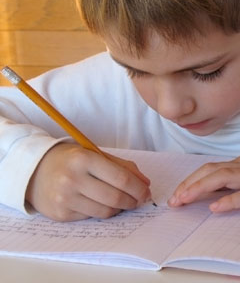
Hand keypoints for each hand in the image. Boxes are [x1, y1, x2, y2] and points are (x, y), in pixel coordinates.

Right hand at [26, 143, 150, 220]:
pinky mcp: (61, 214)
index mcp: (83, 159)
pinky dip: (103, 212)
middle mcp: (73, 179)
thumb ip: (121, 165)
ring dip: (120, 209)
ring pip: (106, 212)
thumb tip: (145, 183)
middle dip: (133, 201)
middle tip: (138, 200)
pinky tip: (102, 204)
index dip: (138, 188)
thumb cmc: (69, 160)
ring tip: (122, 201)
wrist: (35, 170)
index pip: (121, 178)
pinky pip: (92, 217)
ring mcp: (65, 198)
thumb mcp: (93, 154)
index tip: (146, 191)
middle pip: (115, 198)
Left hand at [168, 157, 239, 212]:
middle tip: (174, 200)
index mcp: (234, 167)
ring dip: (200, 186)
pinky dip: (227, 200)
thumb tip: (199, 198)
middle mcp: (239, 168)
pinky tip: (213, 207)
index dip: (189, 181)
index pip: (207, 170)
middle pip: (209, 170)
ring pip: (222, 175)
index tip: (175, 196)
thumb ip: (223, 187)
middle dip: (189, 183)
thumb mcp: (237, 183)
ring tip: (184, 199)